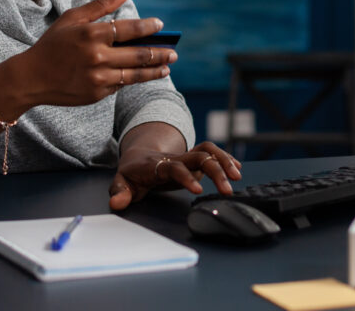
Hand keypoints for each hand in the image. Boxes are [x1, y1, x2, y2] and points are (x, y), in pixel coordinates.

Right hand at [21, 0, 177, 107]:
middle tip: (174, 52)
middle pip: (139, 54)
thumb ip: (100, 6)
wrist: (31, 78)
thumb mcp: (72, 19)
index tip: (160, 25)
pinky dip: (132, 79)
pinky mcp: (97, 94)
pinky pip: (121, 85)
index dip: (148, 27)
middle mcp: (97, 57)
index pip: (129, 29)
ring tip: (167, 67)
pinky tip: (143, 74)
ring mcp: (98, 78)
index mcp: (91, 34)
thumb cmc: (53, 44)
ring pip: (135, 74)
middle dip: (160, 52)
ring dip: (155, 70)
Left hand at [108, 141, 242, 210]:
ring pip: (208, 151)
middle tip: (227, 190)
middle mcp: (175, 157)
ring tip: (237, 178)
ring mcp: (186, 157)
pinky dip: (225, 159)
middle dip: (215, 170)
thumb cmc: (132, 173)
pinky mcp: (194, 160)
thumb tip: (117, 204)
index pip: (174, 167)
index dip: (186, 176)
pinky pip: (212, 153)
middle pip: (198, 156)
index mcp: (157, 165)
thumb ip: (119, 192)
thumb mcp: (121, 183)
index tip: (198, 189)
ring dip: (224, 161)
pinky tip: (237, 169)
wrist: (139, 156)